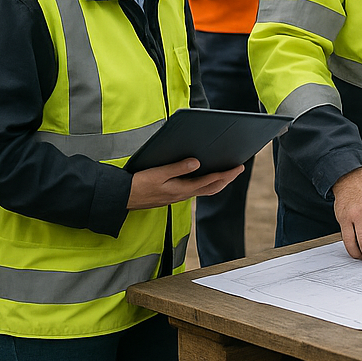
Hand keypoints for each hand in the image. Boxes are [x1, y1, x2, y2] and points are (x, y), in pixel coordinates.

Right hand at [127, 157, 242, 209]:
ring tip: (227, 172)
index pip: (210, 181)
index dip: (226, 174)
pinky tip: (206, 176)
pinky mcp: (173, 194)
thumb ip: (178, 168)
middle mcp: (183, 194)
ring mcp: (178, 196)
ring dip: (218, 182)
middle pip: (212, 188)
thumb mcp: (158, 173)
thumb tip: (197, 162)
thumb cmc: (139, 184)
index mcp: (182, 189)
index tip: (239, 167)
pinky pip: (196, 190)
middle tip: (239, 168)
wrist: (123, 198)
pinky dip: (206, 184)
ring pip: (204, 190)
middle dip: (227, 178)